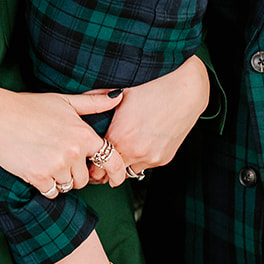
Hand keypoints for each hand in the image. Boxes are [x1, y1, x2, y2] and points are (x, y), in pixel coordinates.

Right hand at [0, 86, 120, 195]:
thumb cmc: (30, 107)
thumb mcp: (64, 101)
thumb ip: (93, 103)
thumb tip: (118, 96)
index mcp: (84, 134)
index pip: (111, 160)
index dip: (117, 173)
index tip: (116, 180)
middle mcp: (73, 152)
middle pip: (85, 178)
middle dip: (76, 172)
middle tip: (59, 158)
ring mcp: (56, 166)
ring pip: (67, 186)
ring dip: (60, 179)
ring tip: (46, 159)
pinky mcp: (39, 177)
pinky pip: (51, 192)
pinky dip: (46, 185)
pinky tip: (37, 168)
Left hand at [99, 54, 208, 178]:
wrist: (185, 90)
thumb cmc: (152, 87)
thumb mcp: (120, 92)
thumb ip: (95, 100)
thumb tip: (79, 101)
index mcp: (120, 137)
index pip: (95, 166)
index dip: (91, 162)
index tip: (89, 157)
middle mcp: (135, 152)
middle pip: (110, 175)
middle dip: (104, 168)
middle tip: (101, 158)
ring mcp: (151, 158)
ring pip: (129, 172)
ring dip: (124, 163)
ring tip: (124, 147)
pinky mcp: (164, 159)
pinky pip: (146, 165)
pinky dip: (141, 158)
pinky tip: (142, 141)